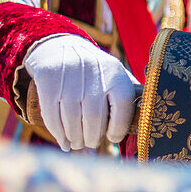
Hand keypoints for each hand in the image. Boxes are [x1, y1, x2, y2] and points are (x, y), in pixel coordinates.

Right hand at [22, 34, 137, 150]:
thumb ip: (129, 95)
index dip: (119, 128)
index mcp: (115, 74)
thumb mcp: (114, 74)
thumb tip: (142, 122)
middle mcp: (93, 75)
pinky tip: (63, 141)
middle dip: (92, 137)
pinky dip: (58, 133)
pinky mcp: (48, 80)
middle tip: (91, 144)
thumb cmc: (94, 70)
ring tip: (77, 144)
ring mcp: (69, 78)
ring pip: (72, 119)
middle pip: (94, 117)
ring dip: (75, 138)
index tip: (113, 138)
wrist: (60, 47)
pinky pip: (52, 114)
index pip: (123, 106)